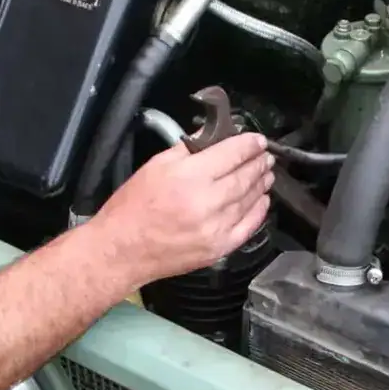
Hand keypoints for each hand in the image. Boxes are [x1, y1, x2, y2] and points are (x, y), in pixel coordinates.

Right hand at [85, 133, 275, 289]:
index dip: (249, 144)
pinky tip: (262, 200)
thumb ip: (187, 150)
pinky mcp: (219, 248)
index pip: (232, 154)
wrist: (122, 250)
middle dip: (259, 163)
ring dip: (261, 184)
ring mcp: (216, 228)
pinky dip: (259, 211)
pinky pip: (248, 226)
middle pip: (245, 176)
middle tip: (265, 156)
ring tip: (266, 174)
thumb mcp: (154, 166)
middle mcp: (207, 202)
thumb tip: (212, 138)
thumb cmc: (132, 208)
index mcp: (189, 177)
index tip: (258, 140)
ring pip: (250, 200)